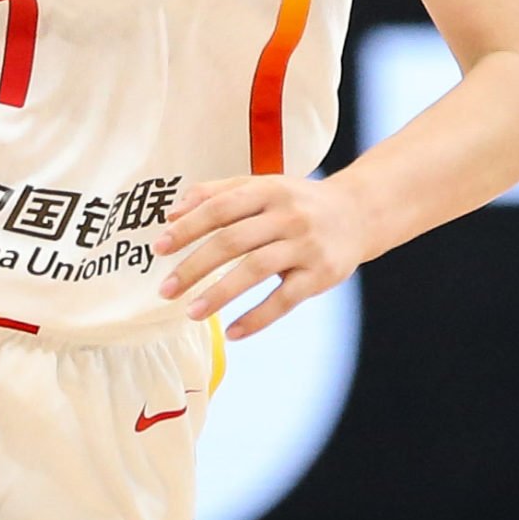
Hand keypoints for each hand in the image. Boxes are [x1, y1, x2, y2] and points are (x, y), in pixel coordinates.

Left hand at [153, 173, 366, 336]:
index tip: (159, 249)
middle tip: (166, 290)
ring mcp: (305, 245)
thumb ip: (216, 193)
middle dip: (194, 266)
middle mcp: (287, 215)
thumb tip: (171, 213)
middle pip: (233, 240)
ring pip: (256, 270)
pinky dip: (257, 318)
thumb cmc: (298, 202)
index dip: (187, 228)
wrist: (359, 213)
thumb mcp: (262, 187)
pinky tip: (232, 332)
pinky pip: (284, 300)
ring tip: (191, 312)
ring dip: (220, 293)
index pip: (219, 208)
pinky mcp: (320, 275)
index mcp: (268, 189)